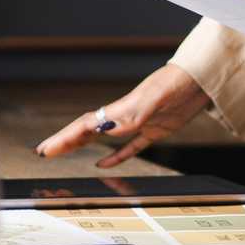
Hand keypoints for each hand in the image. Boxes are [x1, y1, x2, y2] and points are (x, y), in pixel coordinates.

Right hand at [35, 65, 209, 166]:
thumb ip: (134, 114)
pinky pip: (131, 147)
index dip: (65, 138)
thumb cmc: (178, 83)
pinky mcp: (155, 129)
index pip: (86, 126)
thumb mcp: (156, 98)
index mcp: (122, 110)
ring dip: (83, 148)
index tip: (47, 149)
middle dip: (65, 142)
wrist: (200, 79)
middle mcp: (126, 116)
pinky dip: (116, 157)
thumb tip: (108, 129)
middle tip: (44, 152)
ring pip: (104, 139)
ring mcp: (139, 122)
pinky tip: (105, 165)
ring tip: (64, 154)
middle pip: (88, 131)